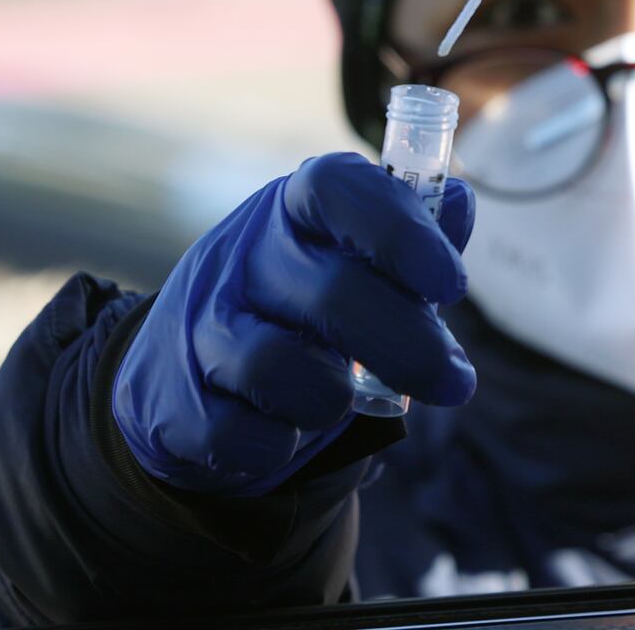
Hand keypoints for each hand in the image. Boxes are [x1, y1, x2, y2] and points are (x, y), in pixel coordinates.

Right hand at [113, 152, 476, 495]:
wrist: (190, 366)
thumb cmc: (300, 300)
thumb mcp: (350, 254)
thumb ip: (413, 235)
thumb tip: (461, 206)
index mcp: (293, 208)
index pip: (337, 189)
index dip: (401, 233)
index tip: (452, 285)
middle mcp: (241, 255)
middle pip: (333, 294)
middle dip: (410, 348)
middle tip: (455, 381)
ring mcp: (200, 326)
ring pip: (280, 367)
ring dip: (333, 399)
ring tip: (346, 399)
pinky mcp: (174, 401)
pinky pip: (239, 436)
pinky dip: (278, 446)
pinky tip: (289, 432)